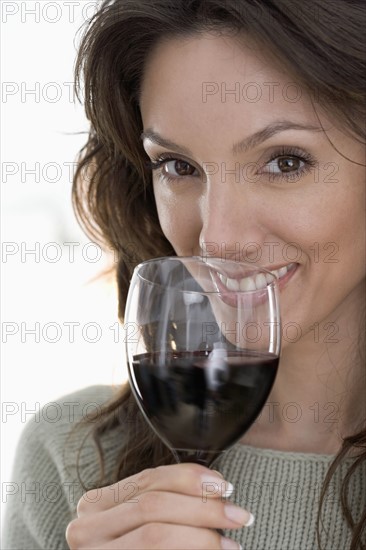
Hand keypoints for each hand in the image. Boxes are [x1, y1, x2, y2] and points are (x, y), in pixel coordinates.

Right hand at [66, 463, 252, 548]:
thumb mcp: (141, 522)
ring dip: (200, 535)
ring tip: (231, 542)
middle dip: (201, 507)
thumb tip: (217, 486)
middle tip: (239, 515)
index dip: (189, 478)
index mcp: (96, 504)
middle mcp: (86, 527)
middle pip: (152, 504)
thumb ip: (167, 503)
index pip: (148, 479)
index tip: (225, 485)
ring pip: (154, 534)